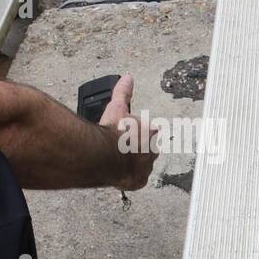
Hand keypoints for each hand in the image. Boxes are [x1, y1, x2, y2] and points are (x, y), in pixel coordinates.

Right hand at [99, 74, 156, 190]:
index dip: (135, 131)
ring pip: (143, 164)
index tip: (126, 132)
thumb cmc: (113, 133)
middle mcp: (153, 150)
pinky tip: (119, 172)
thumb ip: (123, 93)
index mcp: (152, 132)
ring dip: (133, 161)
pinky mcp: (139, 180)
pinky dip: (129, 176)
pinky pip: (137, 178)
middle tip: (120, 145)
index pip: (149, 131)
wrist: (105, 156)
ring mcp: (147, 167)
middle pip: (147, 148)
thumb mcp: (116, 107)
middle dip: (136, 146)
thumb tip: (127, 78)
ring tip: (118, 158)